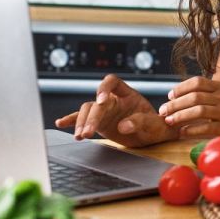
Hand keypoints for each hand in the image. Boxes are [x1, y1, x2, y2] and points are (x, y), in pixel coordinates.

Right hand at [54, 74, 177, 147]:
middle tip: (87, 132)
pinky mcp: (100, 122)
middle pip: (96, 102)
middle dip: (91, 117)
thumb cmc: (158, 126)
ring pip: (87, 110)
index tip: (101, 101)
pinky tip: (61, 123)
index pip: (112, 82)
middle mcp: (114, 100)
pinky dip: (72, 120)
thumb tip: (124, 125)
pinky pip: (83, 119)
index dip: (104, 88)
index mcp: (128, 94)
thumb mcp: (154, 124)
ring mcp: (105, 111)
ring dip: (81, 122)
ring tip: (80, 136)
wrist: (155, 135)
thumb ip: (141, 122)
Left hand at [158, 76, 219, 136]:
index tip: (170, 95)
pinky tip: (182, 132)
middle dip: (175, 104)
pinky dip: (191, 129)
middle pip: (194, 97)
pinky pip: (206, 127)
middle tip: (163, 111)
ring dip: (180, 116)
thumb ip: (207, 93)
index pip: (197, 82)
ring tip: (169, 121)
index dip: (181, 88)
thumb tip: (180, 96)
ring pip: (198, 111)